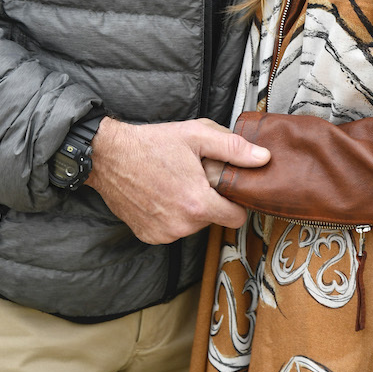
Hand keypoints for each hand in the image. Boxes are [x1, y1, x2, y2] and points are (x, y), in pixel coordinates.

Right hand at [85, 116, 269, 244]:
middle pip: (213, 219)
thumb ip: (234, 148)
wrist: (109, 156)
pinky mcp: (148, 236)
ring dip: (189, 208)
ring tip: (175, 182)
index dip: (235, 201)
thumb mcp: (196, 135)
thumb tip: (263, 158)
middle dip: (209, 200)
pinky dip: (170, 215)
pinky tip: (160, 194)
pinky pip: (171, 229)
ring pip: (191, 225)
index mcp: (198, 204)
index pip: (236, 218)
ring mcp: (163, 234)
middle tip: (194, 176)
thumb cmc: (152, 143)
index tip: (226, 188)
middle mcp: (181, 226)